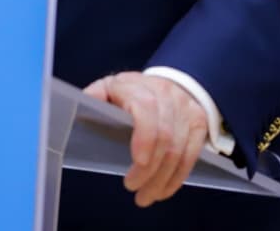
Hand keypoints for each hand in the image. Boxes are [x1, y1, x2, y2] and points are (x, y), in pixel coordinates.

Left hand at [83, 71, 207, 207]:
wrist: (165, 83)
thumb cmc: (130, 92)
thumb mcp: (108, 88)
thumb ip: (95, 97)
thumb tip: (81, 107)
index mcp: (137, 86)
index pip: (146, 109)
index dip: (145, 137)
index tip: (137, 162)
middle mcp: (165, 94)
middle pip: (164, 135)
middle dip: (150, 169)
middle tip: (135, 190)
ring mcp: (184, 108)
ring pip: (178, 149)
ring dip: (162, 179)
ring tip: (146, 196)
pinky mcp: (198, 122)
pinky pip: (191, 155)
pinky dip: (177, 177)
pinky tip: (163, 190)